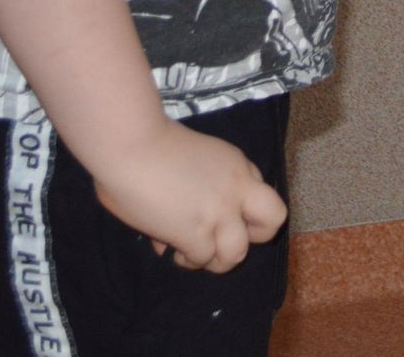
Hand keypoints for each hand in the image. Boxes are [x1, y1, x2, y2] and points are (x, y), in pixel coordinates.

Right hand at [91, 119, 287, 272]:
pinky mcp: (196, 233)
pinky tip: (170, 250)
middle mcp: (236, 188)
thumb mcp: (194, 157)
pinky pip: (202, 259)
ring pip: (237, 253)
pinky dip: (186, 260)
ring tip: (192, 252)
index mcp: (236, 164)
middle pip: (273, 219)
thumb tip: (180, 227)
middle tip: (223, 237)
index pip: (259, 195)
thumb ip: (200, 186)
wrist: (130, 144)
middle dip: (253, 235)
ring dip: (215, 259)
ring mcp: (219, 212)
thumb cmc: (147, 143)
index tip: (214, 210)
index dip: (239, 209)